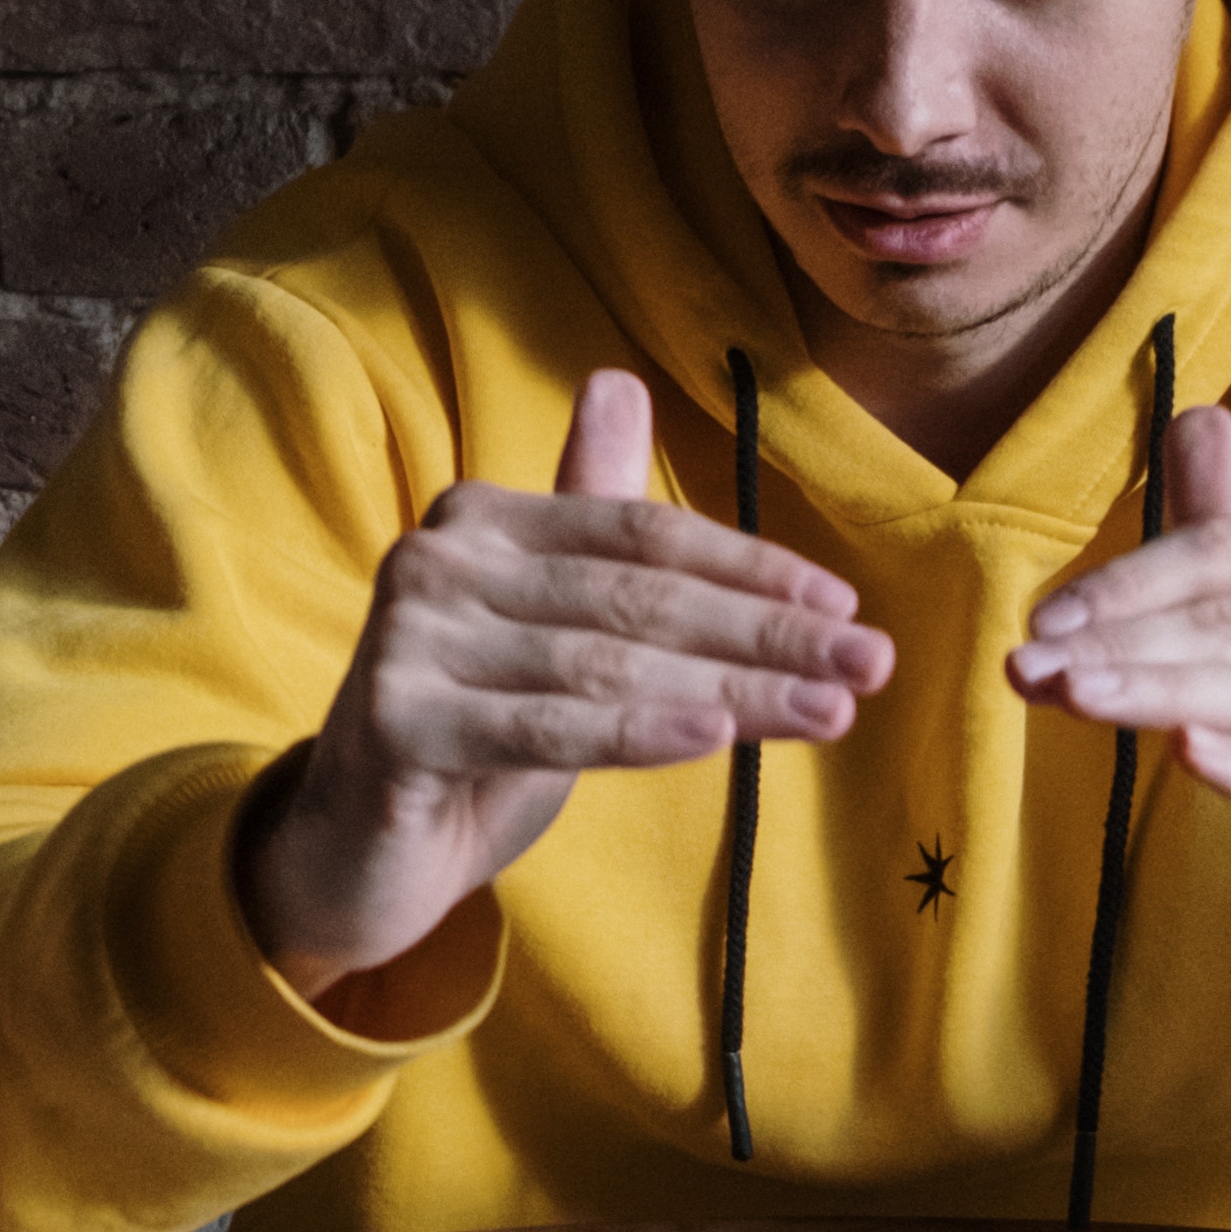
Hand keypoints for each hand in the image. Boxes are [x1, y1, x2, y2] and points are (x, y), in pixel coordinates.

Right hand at [233, 366, 891, 1004]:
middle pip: (636, 598)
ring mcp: (408, 638)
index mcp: (483, 518)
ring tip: (830, 712)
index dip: (749, 571)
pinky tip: (716, 737)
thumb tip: (618, 381)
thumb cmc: (473, 731)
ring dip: (732, 691)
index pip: (642, 536)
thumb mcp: (549, 627)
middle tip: (870, 664)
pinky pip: (541, 727)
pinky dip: (637, 732)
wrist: (359, 850)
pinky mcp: (394, 720)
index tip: (845, 610)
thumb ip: (594, 523)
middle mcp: (437, 558)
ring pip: (605, 666)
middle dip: (764, 635)